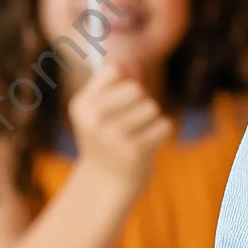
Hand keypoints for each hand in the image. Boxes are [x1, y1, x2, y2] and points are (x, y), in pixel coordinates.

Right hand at [68, 64, 173, 192]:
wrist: (109, 180)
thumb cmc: (109, 135)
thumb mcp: (104, 107)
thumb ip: (119, 81)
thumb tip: (134, 67)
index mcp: (82, 105)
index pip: (114, 70)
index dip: (127, 78)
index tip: (124, 94)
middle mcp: (93, 120)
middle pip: (137, 89)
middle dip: (142, 100)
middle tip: (132, 119)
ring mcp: (112, 137)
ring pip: (152, 107)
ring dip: (152, 118)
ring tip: (138, 133)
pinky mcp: (134, 151)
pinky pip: (164, 125)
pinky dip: (161, 132)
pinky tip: (146, 144)